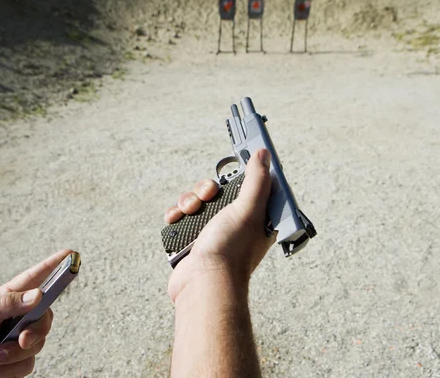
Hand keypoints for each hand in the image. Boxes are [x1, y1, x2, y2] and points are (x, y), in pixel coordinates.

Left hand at [0, 249, 73, 377]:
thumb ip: (8, 303)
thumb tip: (38, 294)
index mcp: (10, 298)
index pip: (37, 278)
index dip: (55, 265)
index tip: (71, 254)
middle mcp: (20, 316)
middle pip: (46, 318)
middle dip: (34, 332)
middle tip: (21, 340)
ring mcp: (21, 338)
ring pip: (36, 345)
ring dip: (11, 355)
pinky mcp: (19, 360)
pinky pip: (27, 365)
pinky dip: (6, 370)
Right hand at [164, 149, 274, 301]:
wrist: (203, 284)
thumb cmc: (231, 250)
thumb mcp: (248, 209)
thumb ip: (256, 180)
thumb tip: (263, 155)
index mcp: (254, 219)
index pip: (246, 188)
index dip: (235, 179)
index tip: (225, 176)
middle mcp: (233, 225)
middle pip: (216, 192)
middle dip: (206, 190)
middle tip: (206, 197)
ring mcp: (211, 233)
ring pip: (196, 202)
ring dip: (188, 201)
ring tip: (189, 212)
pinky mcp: (192, 241)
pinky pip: (181, 218)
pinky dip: (176, 216)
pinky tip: (176, 219)